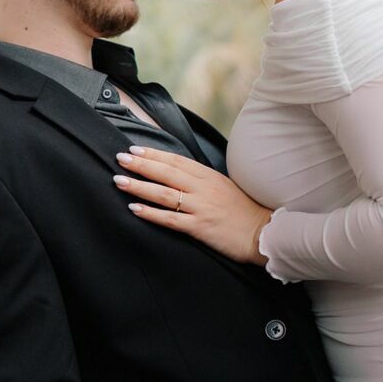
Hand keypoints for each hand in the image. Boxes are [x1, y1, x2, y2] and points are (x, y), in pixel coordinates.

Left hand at [114, 147, 271, 263]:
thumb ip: (203, 179)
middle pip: (167, 172)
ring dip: (140, 186)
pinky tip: (135, 209)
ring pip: (164, 194)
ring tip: (120, 181)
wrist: (262, 233)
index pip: (176, 161)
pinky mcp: (200, 227)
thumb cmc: (244, 210)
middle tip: (121, 158)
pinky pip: (170, 219)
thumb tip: (179, 173)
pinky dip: (151, 213)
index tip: (135, 149)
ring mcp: (201, 207)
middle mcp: (203, 188)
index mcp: (209, 176)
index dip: (154, 154)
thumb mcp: (224, 186)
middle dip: (141, 164)